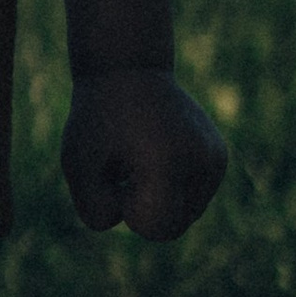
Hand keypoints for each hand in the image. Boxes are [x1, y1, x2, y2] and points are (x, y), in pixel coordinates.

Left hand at [61, 68, 227, 240]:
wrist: (128, 69)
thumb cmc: (98, 116)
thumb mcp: (77, 160)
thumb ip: (93, 208)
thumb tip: (127, 221)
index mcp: (169, 160)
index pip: (155, 227)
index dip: (126, 210)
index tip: (115, 174)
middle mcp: (202, 160)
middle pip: (172, 227)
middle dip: (142, 209)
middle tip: (123, 169)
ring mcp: (215, 159)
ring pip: (184, 217)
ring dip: (156, 199)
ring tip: (138, 160)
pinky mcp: (219, 158)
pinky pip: (191, 200)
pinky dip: (170, 189)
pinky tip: (153, 156)